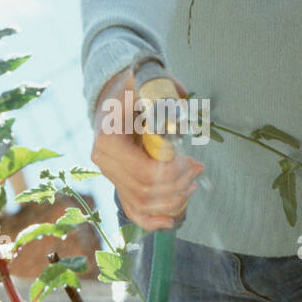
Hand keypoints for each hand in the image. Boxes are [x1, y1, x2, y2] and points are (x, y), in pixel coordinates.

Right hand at [91, 67, 204, 230]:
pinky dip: (152, 220)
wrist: (115, 97)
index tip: (192, 161)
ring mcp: (110, 175)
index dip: (172, 172)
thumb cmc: (133, 89)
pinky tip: (172, 219)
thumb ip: (162, 90)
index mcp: (108, 141)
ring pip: (142, 204)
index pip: (143, 171)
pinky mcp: (118, 183)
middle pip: (145, 190)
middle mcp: (104, 162)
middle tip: (197, 168)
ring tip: (192, 185)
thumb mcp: (145, 81)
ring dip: (172, 201)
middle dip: (178, 185)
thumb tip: (181, 108)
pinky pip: (133, 209)